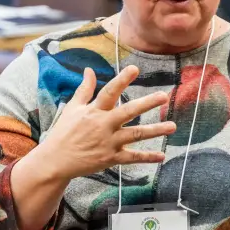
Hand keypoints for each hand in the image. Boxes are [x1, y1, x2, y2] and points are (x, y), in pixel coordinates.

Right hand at [34, 65, 175, 179]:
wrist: (56, 161)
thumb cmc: (64, 132)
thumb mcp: (72, 108)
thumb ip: (84, 89)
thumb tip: (89, 69)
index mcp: (94, 111)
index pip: (109, 92)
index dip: (122, 80)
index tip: (135, 69)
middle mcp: (103, 125)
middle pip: (128, 112)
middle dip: (146, 103)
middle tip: (163, 96)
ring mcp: (108, 142)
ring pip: (136, 135)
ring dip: (155, 130)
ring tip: (173, 126)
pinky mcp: (111, 158)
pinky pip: (132, 157)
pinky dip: (147, 157)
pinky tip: (161, 156)